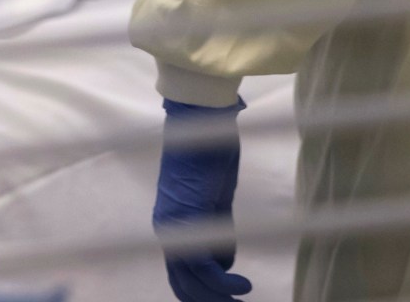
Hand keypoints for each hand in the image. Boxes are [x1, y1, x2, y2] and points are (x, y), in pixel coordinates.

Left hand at [154, 98, 248, 301]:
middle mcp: (166, 230)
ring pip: (192, 281)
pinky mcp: (188, 221)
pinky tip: (243, 286)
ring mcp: (175, 227)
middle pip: (183, 285)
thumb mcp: (215, 203)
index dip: (200, 295)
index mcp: (170, 226)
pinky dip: (224, 282)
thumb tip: (222, 264)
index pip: (180, 275)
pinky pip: (204, 267)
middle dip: (209, 301)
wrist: (202, 124)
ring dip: (219, 297)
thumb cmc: (210, 155)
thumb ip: (216, 233)